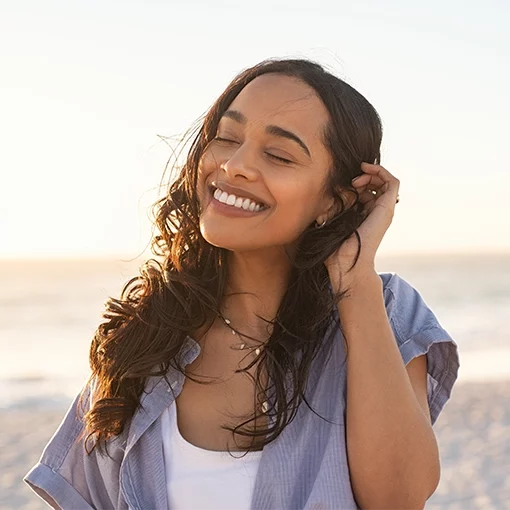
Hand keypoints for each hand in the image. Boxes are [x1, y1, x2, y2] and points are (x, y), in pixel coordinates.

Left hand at [325, 162, 399, 285]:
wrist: (346, 263)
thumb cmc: (335, 248)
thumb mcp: (330, 221)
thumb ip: (331, 208)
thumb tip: (327, 196)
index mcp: (365, 215)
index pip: (367, 191)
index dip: (357, 182)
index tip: (344, 184)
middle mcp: (377, 212)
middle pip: (377, 184)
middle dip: (364, 176)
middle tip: (351, 182)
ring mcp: (384, 210)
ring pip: (386, 181)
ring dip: (372, 173)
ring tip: (357, 179)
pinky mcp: (387, 208)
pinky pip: (393, 182)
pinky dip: (381, 171)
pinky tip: (366, 170)